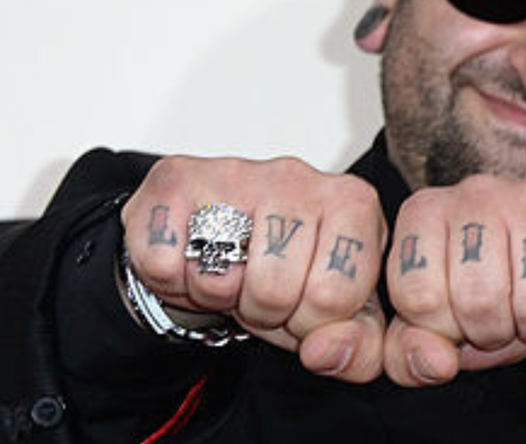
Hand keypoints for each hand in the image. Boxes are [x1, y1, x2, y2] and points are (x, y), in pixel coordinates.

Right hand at [121, 155, 387, 382]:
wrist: (215, 236)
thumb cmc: (286, 269)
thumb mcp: (338, 312)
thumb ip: (359, 344)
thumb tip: (328, 351)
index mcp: (353, 204)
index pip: (337, 296)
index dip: (311, 323)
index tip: (305, 304)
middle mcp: (299, 177)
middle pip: (276, 292)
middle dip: (264, 313)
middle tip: (260, 288)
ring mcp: (236, 173)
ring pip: (221, 280)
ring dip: (217, 297)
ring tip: (229, 272)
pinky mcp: (176, 180)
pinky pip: (165, 264)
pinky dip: (171, 281)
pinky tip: (192, 258)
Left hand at [381, 175, 525, 385]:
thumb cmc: (498, 289)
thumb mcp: (443, 324)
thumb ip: (412, 351)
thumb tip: (434, 364)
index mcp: (426, 214)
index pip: (417, 295)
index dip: (444, 329)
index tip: (459, 318)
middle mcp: (476, 194)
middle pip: (478, 300)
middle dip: (496, 331)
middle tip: (506, 316)